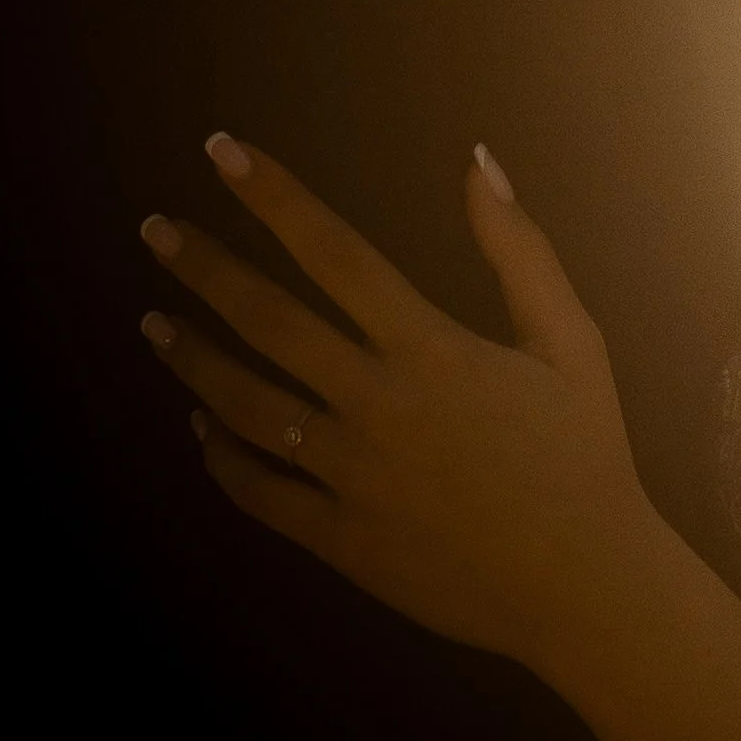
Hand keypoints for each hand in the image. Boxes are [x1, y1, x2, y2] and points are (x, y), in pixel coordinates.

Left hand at [139, 137, 658, 678]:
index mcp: (431, 350)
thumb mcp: (570, 340)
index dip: (274, 198)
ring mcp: (351, 478)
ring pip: (245, 408)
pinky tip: (199, 428)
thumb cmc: (584, 453)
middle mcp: (378, 406)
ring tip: (154, 324)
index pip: (334, 253)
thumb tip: (479, 159)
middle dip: (205, 269)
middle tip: (154, 231)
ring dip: (193, 360)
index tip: (222, 152)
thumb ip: (518, 247)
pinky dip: (221, 457)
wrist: (586, 587)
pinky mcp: (342, 541)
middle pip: (268, 323)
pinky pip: (261, 493)